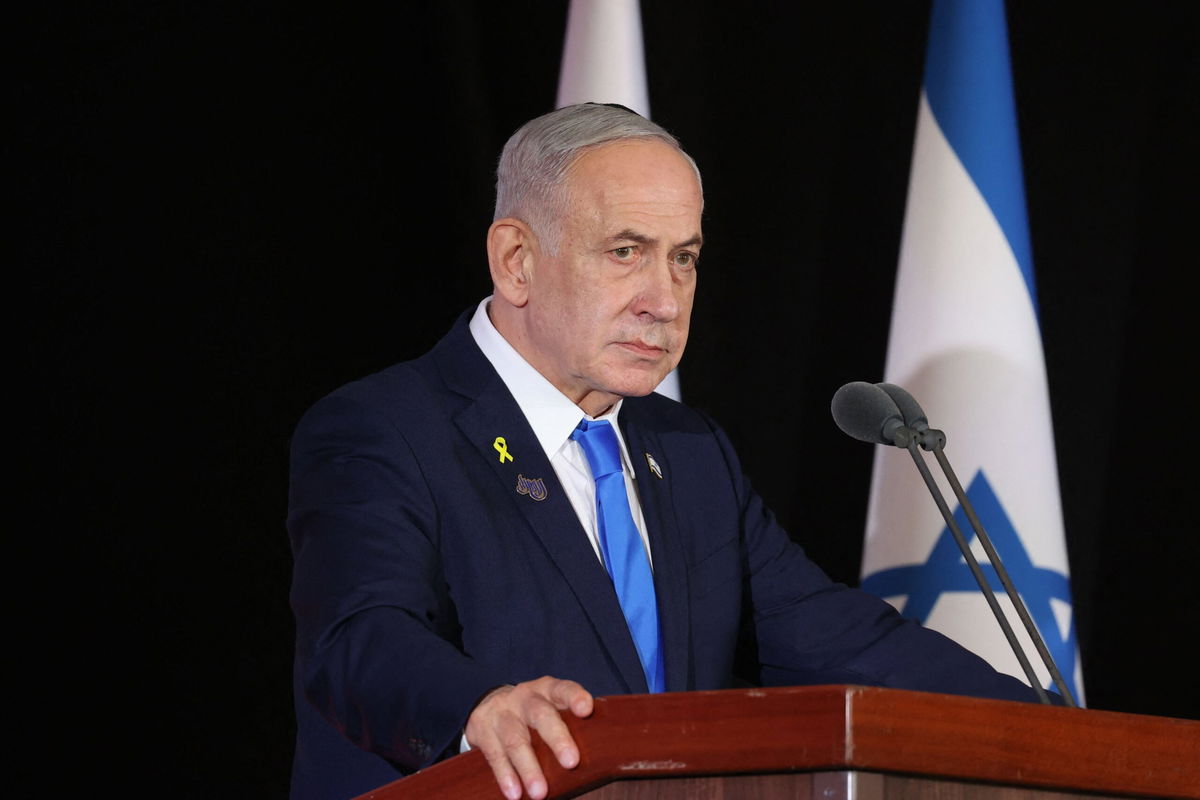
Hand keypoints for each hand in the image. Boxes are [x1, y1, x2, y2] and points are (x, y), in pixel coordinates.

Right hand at [464, 676, 593, 799]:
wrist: (490, 705)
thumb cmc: (533, 713)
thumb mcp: (551, 708)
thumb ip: (570, 723)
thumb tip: (602, 755)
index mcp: (547, 690)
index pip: (563, 689)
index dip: (575, 697)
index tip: (586, 709)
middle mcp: (524, 697)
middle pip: (541, 715)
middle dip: (557, 739)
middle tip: (572, 762)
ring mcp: (501, 712)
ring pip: (515, 740)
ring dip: (529, 768)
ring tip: (540, 793)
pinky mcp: (482, 728)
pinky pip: (494, 755)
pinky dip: (505, 776)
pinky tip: (515, 794)